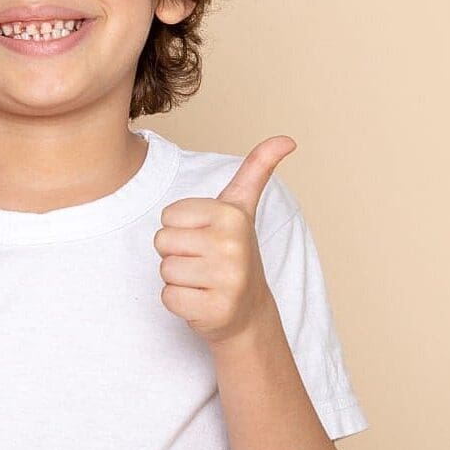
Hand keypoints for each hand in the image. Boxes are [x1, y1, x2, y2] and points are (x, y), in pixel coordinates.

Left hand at [153, 136, 296, 346]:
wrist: (248, 311)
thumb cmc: (234, 253)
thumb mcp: (242, 208)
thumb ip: (256, 169)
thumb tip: (287, 138)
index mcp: (232, 215)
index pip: (168, 216)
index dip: (180, 228)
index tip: (205, 237)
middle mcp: (232, 245)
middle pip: (162, 241)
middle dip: (177, 253)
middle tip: (203, 261)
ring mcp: (226, 280)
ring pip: (165, 270)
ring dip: (178, 279)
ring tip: (203, 280)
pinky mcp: (215, 310)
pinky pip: (168, 298)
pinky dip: (179, 302)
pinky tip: (202, 301)